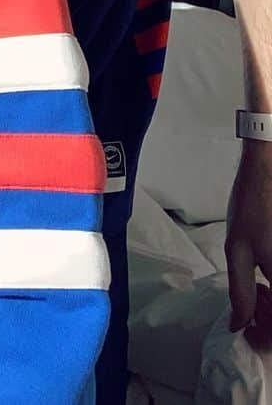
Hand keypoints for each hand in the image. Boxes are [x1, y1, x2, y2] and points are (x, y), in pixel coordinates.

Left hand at [226, 142, 271, 349]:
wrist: (270, 170)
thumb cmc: (253, 207)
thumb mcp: (237, 250)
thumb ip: (241, 292)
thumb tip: (240, 326)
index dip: (263, 335)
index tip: (247, 327)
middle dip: (270, 319)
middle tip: (253, 302)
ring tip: (261, 286)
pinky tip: (269, 274)